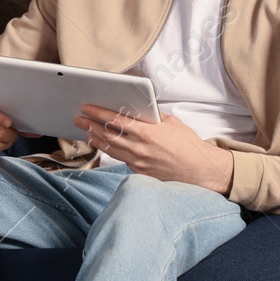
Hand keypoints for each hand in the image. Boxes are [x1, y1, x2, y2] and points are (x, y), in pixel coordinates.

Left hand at [75, 104, 232, 192]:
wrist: (201, 171)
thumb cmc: (189, 145)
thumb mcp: (172, 123)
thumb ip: (153, 117)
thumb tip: (138, 110)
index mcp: (148, 132)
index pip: (116, 120)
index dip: (98, 113)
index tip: (86, 107)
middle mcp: (140, 148)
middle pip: (107, 135)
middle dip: (90, 125)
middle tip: (78, 118)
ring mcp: (138, 163)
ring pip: (110, 149)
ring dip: (96, 139)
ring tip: (86, 131)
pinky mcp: (140, 173)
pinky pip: (121, 159)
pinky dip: (110, 151)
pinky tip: (104, 145)